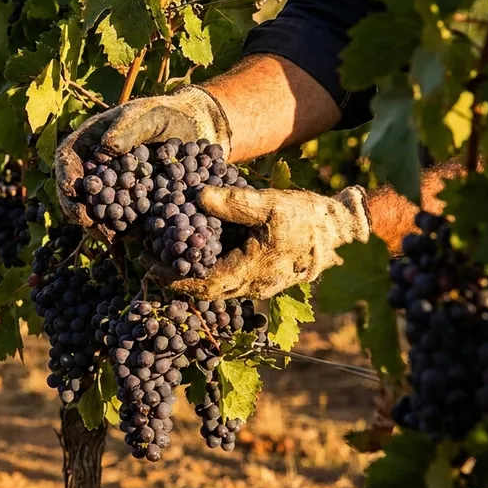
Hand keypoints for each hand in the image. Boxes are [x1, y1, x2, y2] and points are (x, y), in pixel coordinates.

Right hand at [54, 86, 231, 239]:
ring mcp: (112, 187)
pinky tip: (128, 236)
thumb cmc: (168, 116)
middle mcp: (96, 167)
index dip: (64, 175)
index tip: (72, 189)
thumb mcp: (150, 115)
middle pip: (74, 190)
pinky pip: (119, 218)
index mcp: (92, 141)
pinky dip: (120, 229)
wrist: (196, 130)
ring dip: (96, 223)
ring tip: (107, 234)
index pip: (67, 158)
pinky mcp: (130, 203)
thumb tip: (106, 147)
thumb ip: (129, 128)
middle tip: (85, 219)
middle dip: (75, 207)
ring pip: (94, 208)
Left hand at [146, 185, 371, 299]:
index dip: (172, 277)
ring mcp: (259, 284)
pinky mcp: (263, 276)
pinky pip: (228, 279)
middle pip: (204, 290)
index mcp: (253, 272)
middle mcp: (253, 286)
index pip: (203, 284)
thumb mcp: (272, 204)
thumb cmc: (309, 218)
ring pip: (216, 286)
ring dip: (188, 274)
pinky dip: (206, 268)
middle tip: (144, 258)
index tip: (147, 263)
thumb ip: (235, 203)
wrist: (344, 232)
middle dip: (172, 277)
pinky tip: (192, 251)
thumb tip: (198, 197)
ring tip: (161, 254)